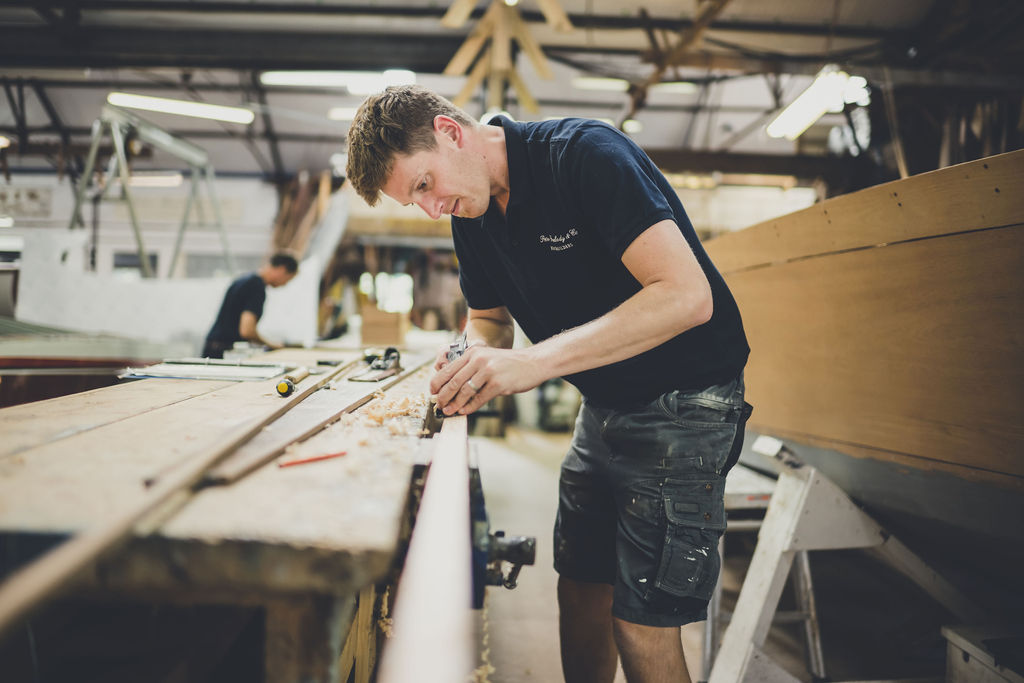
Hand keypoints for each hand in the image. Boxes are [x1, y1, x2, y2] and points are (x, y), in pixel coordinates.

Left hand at [430, 346, 546, 415]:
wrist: (532, 363)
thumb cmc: (509, 363)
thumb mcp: (487, 358)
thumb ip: (471, 368)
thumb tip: (453, 386)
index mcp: (473, 352)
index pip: (448, 369)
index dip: (437, 383)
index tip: (432, 392)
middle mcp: (478, 360)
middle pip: (453, 382)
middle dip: (443, 396)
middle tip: (439, 405)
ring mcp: (488, 371)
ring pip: (464, 391)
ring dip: (455, 404)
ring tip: (449, 411)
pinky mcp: (498, 384)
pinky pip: (479, 399)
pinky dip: (470, 407)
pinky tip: (465, 411)